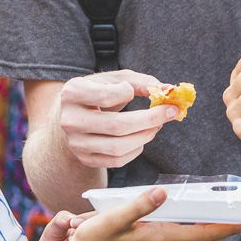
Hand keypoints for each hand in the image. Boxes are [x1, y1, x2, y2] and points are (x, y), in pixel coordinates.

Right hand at [58, 70, 178, 168]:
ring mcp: (76, 143)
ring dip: (146, 136)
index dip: (129, 92)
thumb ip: (139, 81)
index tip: (145, 90)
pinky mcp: (85, 159)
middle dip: (150, 119)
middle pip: (116, 125)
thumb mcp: (113, 79)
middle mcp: (70, 120)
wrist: (72, 114)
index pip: (106, 96)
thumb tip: (166, 90)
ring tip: (157, 125)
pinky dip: (136, 150)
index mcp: (72, 93)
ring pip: (118, 147)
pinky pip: (116, 161)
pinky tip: (142, 137)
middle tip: (170, 112)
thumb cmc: (97, 92)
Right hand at [58, 188, 240, 240]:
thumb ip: (139, 205)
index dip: (229, 228)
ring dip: (213, 233)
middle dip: (227, 231)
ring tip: (226, 218)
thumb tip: (162, 192)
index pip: (205, 234)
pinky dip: (197, 234)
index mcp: (161, 239)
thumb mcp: (112, 219)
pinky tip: (193, 222)